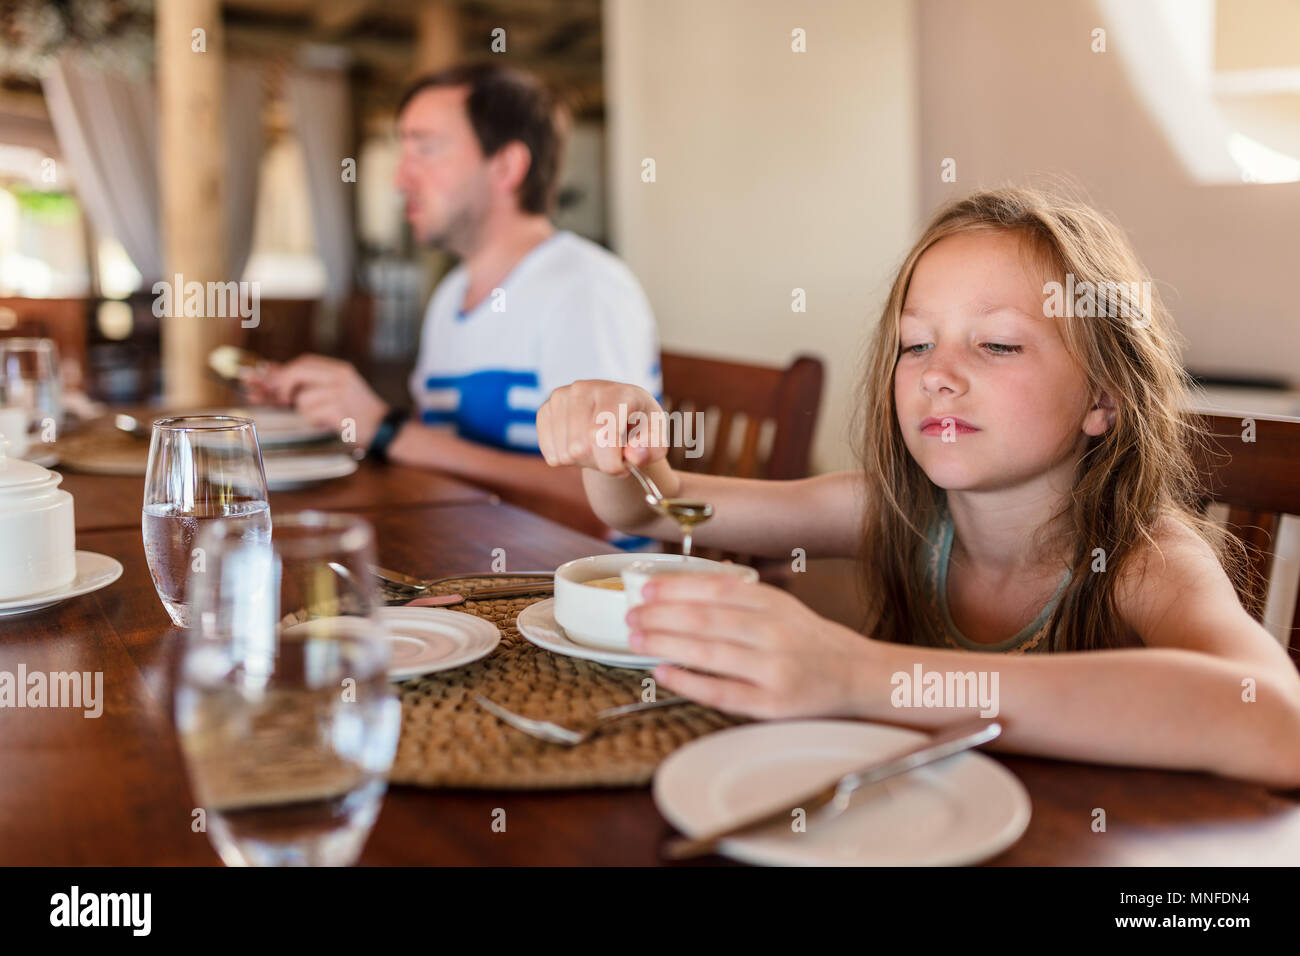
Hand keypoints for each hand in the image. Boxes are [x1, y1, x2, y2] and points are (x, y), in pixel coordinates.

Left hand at [261, 354, 387, 446]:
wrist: (382, 428)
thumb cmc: (357, 412)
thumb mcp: (339, 389)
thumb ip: (313, 381)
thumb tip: (277, 375)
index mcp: (340, 369)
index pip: (305, 361)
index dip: (285, 370)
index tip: (272, 382)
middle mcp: (340, 376)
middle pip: (298, 372)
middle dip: (284, 386)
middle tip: (284, 400)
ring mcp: (340, 392)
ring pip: (302, 398)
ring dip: (304, 410)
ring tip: (321, 415)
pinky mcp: (338, 409)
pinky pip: (310, 413)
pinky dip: (314, 421)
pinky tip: (327, 422)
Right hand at [536, 380, 666, 475]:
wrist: (617, 414)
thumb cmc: (639, 428)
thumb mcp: (656, 440)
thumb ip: (652, 449)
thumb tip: (634, 455)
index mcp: (616, 392)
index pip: (601, 434)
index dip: (612, 463)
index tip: (623, 468)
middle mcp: (584, 388)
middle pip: (581, 448)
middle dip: (600, 463)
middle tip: (613, 455)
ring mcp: (560, 397)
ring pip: (565, 454)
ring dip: (584, 462)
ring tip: (598, 448)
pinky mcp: (545, 410)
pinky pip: (550, 453)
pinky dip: (567, 460)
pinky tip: (580, 445)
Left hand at [625, 572, 879, 719]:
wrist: (856, 675)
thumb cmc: (808, 639)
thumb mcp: (780, 606)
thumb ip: (738, 597)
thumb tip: (680, 589)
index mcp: (772, 603)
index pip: (715, 589)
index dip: (675, 588)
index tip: (645, 589)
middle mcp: (772, 632)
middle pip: (705, 619)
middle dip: (660, 616)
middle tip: (630, 616)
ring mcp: (772, 669)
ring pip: (709, 652)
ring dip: (665, 644)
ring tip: (636, 640)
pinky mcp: (771, 704)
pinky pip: (721, 692)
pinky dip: (688, 682)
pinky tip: (662, 673)